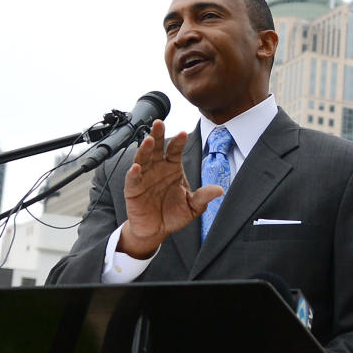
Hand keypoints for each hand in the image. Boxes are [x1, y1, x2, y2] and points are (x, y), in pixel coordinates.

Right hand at [117, 119, 222, 258]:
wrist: (157, 229)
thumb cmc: (174, 214)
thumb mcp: (193, 206)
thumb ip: (203, 197)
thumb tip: (220, 190)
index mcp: (173, 167)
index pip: (175, 150)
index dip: (179, 142)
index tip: (184, 133)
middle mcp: (157, 168)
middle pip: (157, 147)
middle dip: (158, 134)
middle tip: (159, 123)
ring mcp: (144, 177)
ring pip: (143, 158)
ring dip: (145, 149)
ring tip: (149, 141)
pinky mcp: (133, 189)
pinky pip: (133, 179)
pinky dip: (133, 173)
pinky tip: (136, 167)